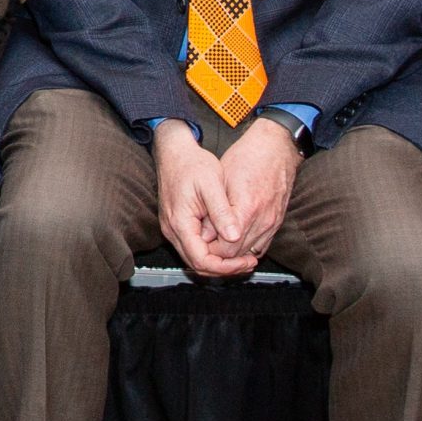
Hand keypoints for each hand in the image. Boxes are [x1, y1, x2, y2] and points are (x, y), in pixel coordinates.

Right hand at [153, 120, 258, 278]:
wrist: (174, 151)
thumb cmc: (192, 164)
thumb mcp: (211, 184)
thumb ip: (221, 212)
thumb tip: (234, 237)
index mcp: (180, 223)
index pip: (201, 260)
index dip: (226, 267)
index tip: (246, 261)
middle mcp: (172, 230)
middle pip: (198, 265)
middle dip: (225, 269)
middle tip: (249, 262)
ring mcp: (173, 229)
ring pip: (196, 259)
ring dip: (220, 263)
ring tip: (243, 257)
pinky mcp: (179, 225)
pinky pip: (195, 248)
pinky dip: (213, 253)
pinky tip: (230, 245)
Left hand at [215, 117, 302, 261]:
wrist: (274, 148)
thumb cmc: (246, 158)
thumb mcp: (222, 180)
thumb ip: (215, 211)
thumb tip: (204, 234)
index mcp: (247, 209)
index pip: (227, 247)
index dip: (210, 249)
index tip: (199, 243)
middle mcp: (263, 220)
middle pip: (238, 253)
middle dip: (220, 253)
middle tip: (204, 246)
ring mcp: (272, 223)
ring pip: (251, 252)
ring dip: (233, 253)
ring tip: (216, 245)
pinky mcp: (277, 222)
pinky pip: (261, 245)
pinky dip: (247, 248)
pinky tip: (234, 241)